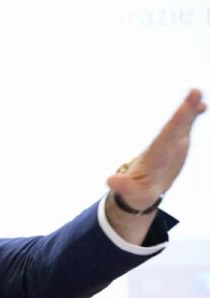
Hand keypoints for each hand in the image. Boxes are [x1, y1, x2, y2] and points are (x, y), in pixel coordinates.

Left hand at [107, 89, 205, 209]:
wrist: (138, 190)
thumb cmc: (135, 193)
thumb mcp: (130, 193)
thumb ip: (122, 186)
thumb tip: (110, 181)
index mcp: (153, 157)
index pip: (164, 139)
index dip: (174, 125)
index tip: (183, 110)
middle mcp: (161, 147)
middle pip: (173, 127)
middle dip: (183, 112)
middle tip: (194, 91)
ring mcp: (168, 145)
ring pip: (180, 124)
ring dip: (189, 109)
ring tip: (197, 92)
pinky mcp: (175, 146)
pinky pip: (185, 129)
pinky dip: (192, 117)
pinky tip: (202, 106)